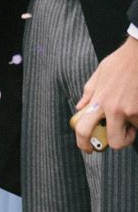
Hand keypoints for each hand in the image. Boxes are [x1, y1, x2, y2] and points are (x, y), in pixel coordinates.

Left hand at [74, 37, 137, 152]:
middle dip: (116, 143)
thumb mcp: (99, 75)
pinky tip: (137, 102)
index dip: (84, 143)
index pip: (84, 128)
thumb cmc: (119, 63)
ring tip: (131, 109)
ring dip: (132, 127)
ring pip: (132, 133)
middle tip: (117, 135)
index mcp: (98, 100)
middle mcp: (113, 109)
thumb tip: (79, 108)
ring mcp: (131, 111)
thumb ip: (89, 93)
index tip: (87, 149)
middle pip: (114, 143)